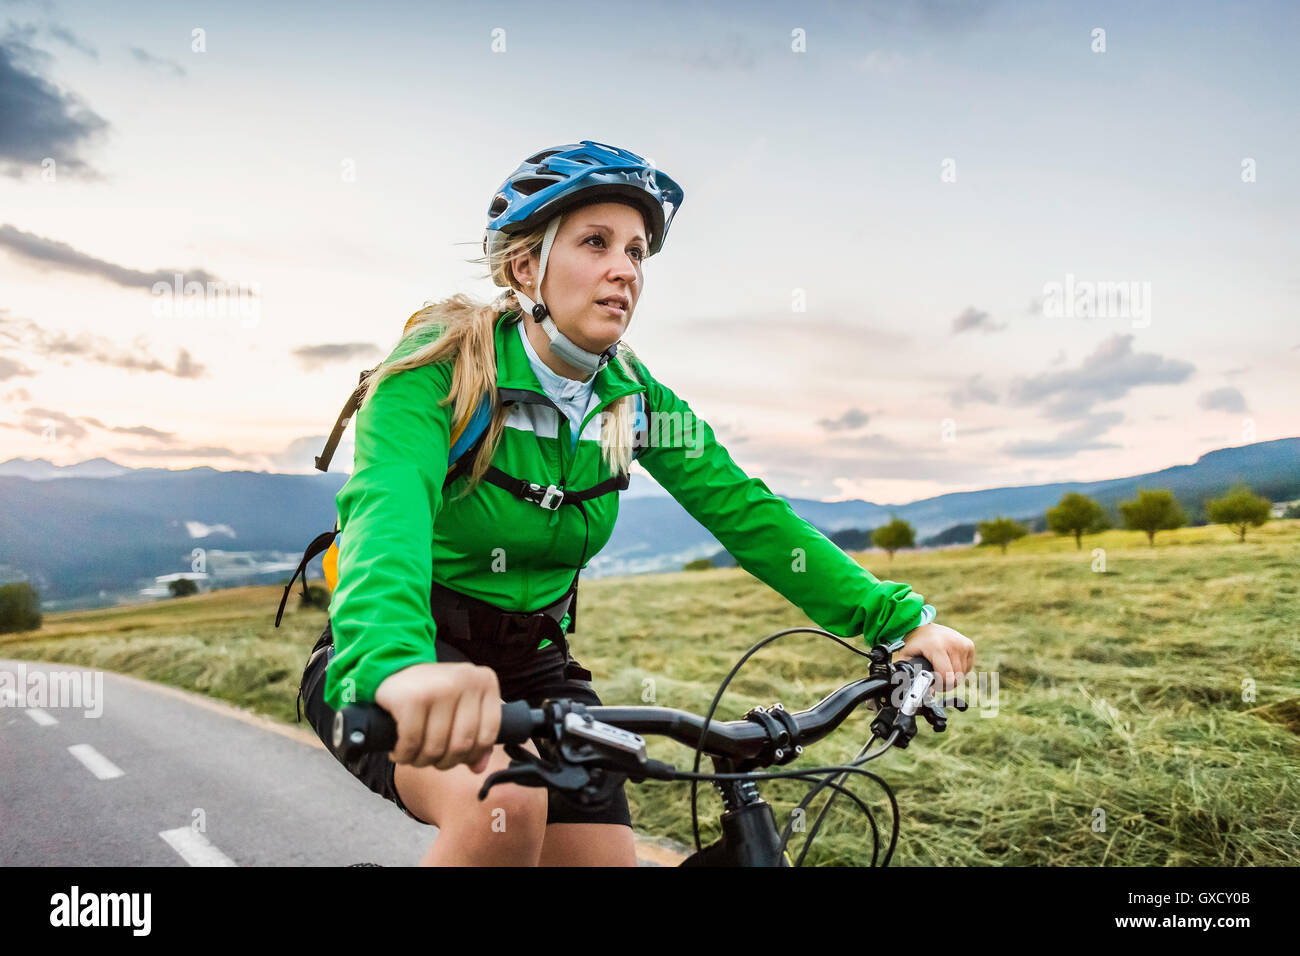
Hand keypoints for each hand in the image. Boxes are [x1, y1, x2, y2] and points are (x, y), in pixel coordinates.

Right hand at [374, 662, 501, 772]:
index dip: (471, 755)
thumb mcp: (461, 707)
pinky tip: (399, 751)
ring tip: (414, 755)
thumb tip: (479, 767)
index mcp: (485, 682)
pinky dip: (404, 755)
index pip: (488, 735)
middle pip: (462, 745)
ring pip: (436, 748)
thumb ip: (476, 736)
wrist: (393, 667)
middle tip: (431, 759)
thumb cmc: (434, 693)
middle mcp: (465, 680)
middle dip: (444, 762)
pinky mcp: (412, 697)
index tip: (455, 757)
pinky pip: (411, 742)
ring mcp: (440, 687)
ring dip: (422, 761)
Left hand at [898, 621, 974, 690]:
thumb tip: (927, 693)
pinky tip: (949, 663)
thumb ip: (910, 675)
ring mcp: (962, 643)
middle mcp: (952, 643)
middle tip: (936, 678)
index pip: (946, 677)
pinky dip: (960, 670)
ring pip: (962, 675)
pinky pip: (968, 668)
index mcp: (936, 647)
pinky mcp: (969, 645)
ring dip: (953, 677)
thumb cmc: (915, 643)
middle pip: (955, 678)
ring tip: (941, 669)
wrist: (923, 625)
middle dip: (946, 683)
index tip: (934, 684)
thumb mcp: (907, 657)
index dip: (940, 686)